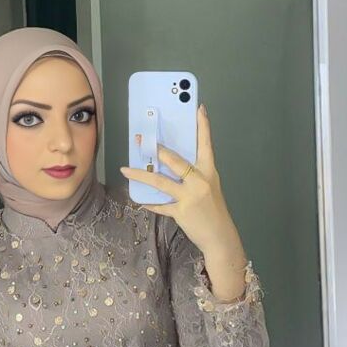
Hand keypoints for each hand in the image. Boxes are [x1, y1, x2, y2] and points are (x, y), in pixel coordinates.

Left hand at [120, 103, 239, 254]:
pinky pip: (160, 205)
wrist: (220, 237)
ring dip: (141, 175)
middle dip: (158, 150)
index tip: (199, 109)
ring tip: (126, 169)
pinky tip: (140, 201)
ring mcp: (190, 196)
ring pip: (160, 182)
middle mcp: (200, 181)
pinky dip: (149, 203)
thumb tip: (169, 165)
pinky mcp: (181, 212)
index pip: (206, 145)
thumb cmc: (214, 210)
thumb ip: (193, 176)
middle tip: (142, 141)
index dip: (203, 127)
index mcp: (208, 172)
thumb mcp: (208, 188)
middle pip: (176, 161)